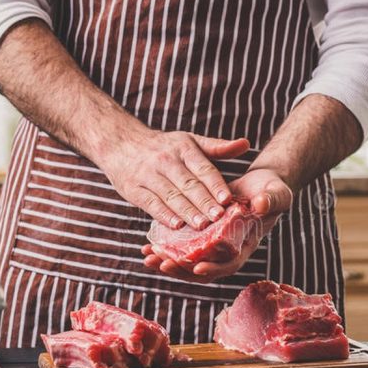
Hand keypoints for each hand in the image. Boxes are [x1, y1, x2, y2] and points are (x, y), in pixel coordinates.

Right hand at [97, 127, 249, 229]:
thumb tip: (246, 144)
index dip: (215, 184)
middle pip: (188, 184)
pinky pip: (151, 203)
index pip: (203, 168)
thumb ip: (218, 147)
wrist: (121, 143)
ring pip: (171, 195)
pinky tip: (176, 226)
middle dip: (204, 202)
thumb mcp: (190, 141)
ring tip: (201, 225)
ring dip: (186, 211)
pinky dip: (163, 215)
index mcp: (184, 148)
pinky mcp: (134, 189)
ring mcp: (148, 175)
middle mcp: (166, 160)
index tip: (228, 199)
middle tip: (218, 217)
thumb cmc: (164, 147)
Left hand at [142, 168, 292, 282]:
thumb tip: (261, 204)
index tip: (197, 267)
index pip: (230, 263)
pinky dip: (166, 250)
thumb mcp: (276, 195)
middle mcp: (227, 250)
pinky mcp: (202, 236)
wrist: (261, 186)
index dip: (214, 267)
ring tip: (148, 258)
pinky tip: (148, 247)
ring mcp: (213, 245)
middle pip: (203, 269)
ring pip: (189, 262)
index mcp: (246, 245)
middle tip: (162, 263)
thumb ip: (270, 201)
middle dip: (182, 269)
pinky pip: (182, 248)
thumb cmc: (271, 192)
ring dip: (169, 262)